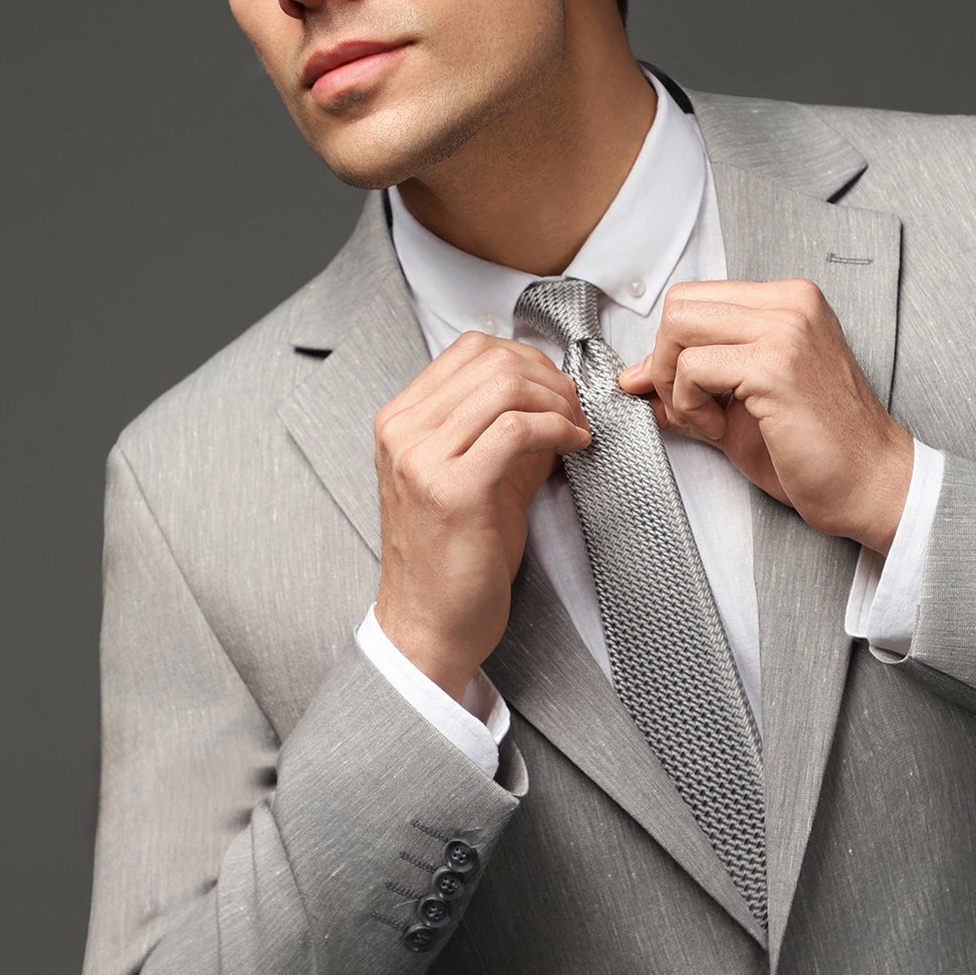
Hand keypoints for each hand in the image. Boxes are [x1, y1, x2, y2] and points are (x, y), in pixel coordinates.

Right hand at [373, 332, 590, 700]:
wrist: (428, 625)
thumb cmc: (450, 557)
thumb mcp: (469, 476)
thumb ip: (500, 430)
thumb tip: (552, 395)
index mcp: (400, 421)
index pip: (469, 349)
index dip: (527, 359)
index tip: (556, 389)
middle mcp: (402, 432)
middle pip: (492, 360)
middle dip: (549, 378)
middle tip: (575, 409)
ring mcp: (421, 459)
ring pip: (506, 387)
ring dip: (558, 401)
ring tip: (575, 429)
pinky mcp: (453, 490)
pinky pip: (517, 429)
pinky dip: (557, 429)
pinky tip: (571, 446)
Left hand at [618, 278, 912, 553]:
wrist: (872, 484)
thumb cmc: (816, 449)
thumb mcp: (741, 406)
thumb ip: (690, 384)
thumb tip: (631, 379)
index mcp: (788, 301)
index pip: (695, 297)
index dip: (669, 346)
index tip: (672, 390)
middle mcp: (790, 302)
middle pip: (679, 304)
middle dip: (663, 361)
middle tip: (688, 408)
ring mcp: (785, 329)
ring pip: (678, 328)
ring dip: (672, 383)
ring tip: (707, 420)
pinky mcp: (775, 366)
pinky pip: (692, 368)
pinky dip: (688, 405)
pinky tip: (718, 429)